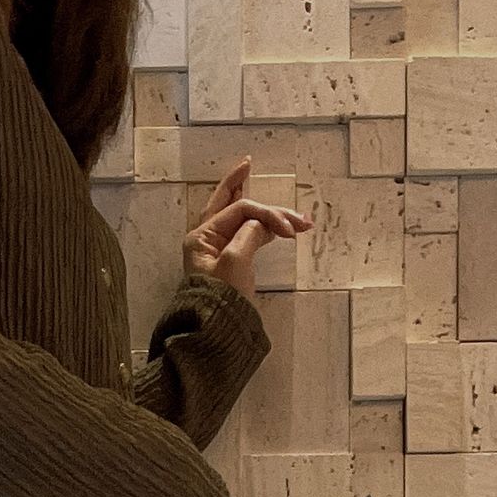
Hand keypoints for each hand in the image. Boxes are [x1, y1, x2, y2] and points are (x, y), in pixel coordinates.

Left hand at [185, 157, 310, 298]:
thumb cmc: (221, 300)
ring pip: (242, 220)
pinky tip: (276, 225)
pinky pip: (247, 235)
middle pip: (226, 202)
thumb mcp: (235, 262)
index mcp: (202, 236)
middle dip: (242, 185)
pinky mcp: (230, 262)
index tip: (290, 230)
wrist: (217, 334)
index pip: (239, 209)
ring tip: (293, 216)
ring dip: (267, 214)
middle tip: (249, 163)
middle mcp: (207, 239)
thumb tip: (263, 223)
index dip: (267, 213)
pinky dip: (264, 228)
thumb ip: (249, 234)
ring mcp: (219, 250)